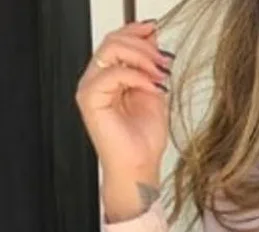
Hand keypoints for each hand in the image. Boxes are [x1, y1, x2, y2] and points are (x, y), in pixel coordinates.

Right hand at [75, 21, 173, 212]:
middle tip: (163, 61)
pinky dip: (136, 76)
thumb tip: (154, 41)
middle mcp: (98, 80)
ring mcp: (91, 88)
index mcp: (111, 77)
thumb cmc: (144, 141)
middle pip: (113, 41)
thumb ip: (151, 68)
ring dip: (141, 58)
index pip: (117, 41)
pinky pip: (112, 74)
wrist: (139, 168)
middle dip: (143, 46)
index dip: (135, 31)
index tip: (155, 31)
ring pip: (111, 51)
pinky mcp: (90, 98)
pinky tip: (152, 87)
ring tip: (160, 73)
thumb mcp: (155, 94)